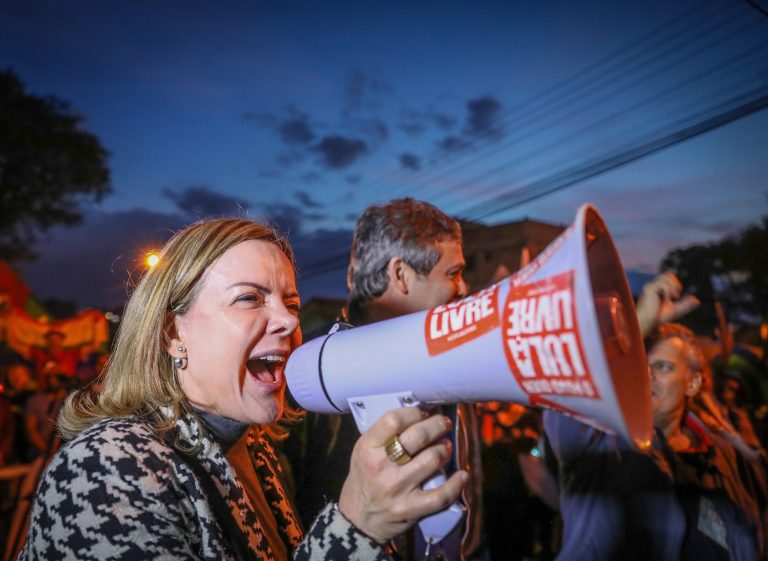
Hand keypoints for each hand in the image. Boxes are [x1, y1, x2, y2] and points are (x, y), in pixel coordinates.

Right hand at [338, 407, 467, 543]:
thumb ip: (385, 435)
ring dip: (445, 449)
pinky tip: (462, 475)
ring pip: (432, 459)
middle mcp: (380, 466)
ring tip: (446, 447)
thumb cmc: (364, 480)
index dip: (414, 412)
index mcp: (367, 448)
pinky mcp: (410, 509)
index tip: (423, 413)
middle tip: (443, 424)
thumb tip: (420, 416)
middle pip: (418, 436)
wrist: (357, 520)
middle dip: (437, 425)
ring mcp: (396, 489)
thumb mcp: (363, 452)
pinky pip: (440, 495)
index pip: (394, 419)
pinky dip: (456, 484)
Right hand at [636, 272, 698, 335]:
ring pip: (666, 277)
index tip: (675, 298)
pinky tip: (665, 300)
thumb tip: (697, 300)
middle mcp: (653, 285)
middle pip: (669, 274)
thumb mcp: (675, 310)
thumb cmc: (658, 318)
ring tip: (671, 298)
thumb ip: (685, 305)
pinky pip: (663, 284)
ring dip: (673, 288)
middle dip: (676, 285)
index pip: (669, 278)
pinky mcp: (649, 289)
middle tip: (676, 297)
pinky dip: (668, 292)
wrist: (647, 322)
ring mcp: (650, 286)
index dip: (676, 285)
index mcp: (658, 289)